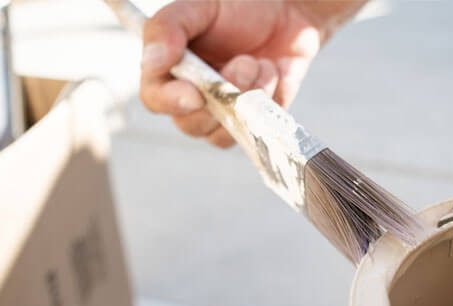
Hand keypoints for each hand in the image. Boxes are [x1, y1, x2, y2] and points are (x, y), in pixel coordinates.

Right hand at [139, 0, 322, 147]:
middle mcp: (195, 99)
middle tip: (243, 61)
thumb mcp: (198, 7)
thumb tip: (152, 61)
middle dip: (221, 96)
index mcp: (171, 72)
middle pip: (193, 125)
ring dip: (248, 93)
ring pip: (227, 131)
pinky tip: (272, 69)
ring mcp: (226, 114)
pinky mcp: (257, 120)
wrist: (286, 9)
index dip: (172, 102)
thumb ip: (168, 28)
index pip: (156, 100)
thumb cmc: (236, 7)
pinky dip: (269, 95)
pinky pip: (259, 126)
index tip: (196, 94)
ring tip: (258, 61)